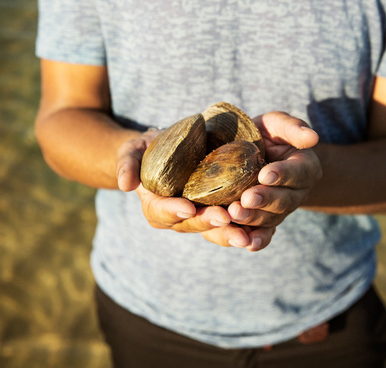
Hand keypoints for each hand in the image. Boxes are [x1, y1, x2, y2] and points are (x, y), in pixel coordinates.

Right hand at [116, 129, 251, 246]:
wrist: (173, 149)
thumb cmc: (150, 148)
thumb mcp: (132, 150)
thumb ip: (127, 163)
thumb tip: (126, 185)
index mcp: (155, 205)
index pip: (161, 211)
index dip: (173, 211)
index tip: (187, 207)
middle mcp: (178, 216)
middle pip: (191, 224)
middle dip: (207, 223)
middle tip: (225, 218)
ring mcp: (200, 216)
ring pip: (213, 230)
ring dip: (228, 233)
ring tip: (245, 236)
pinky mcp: (219, 211)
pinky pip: (231, 225)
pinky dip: (244, 230)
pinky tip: (259, 233)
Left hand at [226, 111, 321, 249]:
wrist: (249, 153)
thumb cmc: (265, 134)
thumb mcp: (277, 124)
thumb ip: (293, 127)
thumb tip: (313, 137)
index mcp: (305, 168)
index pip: (298, 172)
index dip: (283, 174)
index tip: (265, 174)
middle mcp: (297, 193)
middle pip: (284, 201)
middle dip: (265, 200)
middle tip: (245, 199)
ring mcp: (281, 211)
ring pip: (270, 219)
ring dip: (253, 219)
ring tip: (234, 214)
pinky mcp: (265, 223)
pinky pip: (264, 235)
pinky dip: (257, 240)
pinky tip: (246, 243)